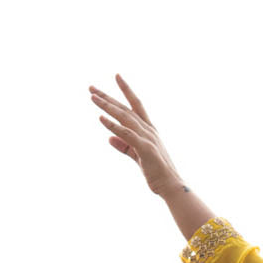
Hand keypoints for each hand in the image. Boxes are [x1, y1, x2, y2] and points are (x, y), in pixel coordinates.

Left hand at [89, 74, 183, 195]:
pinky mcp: (144, 148)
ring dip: (107, 106)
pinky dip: (113, 125)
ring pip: (124, 117)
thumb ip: (124, 146)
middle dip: (108, 97)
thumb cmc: (156, 172)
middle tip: (91, 88)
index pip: (135, 104)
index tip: (117, 76)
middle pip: (125, 108)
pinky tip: (101, 118)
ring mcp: (147, 137)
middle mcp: (148, 129)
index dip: (126, 90)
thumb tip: (109, 138)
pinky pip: (126, 133)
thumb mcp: (137, 156)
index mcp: (148, 129)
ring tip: (93, 97)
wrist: (171, 186)